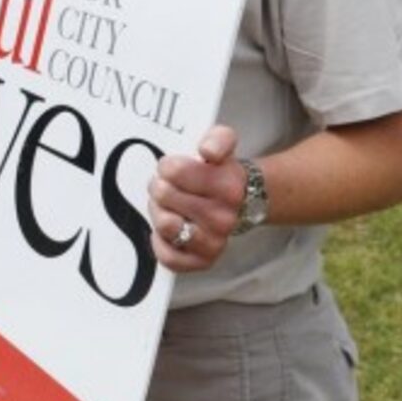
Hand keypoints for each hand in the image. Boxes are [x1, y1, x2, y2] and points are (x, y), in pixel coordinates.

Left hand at [146, 125, 245, 271]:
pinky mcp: (203, 261)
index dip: (167, 166)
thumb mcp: (223, 143)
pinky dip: (161, 243)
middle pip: (163, 195)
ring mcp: (214, 242)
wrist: (243, 200)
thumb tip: (207, 151)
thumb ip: (218, 139)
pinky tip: (169, 229)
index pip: (174, 171)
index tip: (173, 168)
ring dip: (158, 212)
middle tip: (169, 187)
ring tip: (168, 206)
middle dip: (161, 187)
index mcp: (228, 187)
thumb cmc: (221, 171)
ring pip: (164, 225)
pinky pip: (168, 257)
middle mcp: (223, 218)